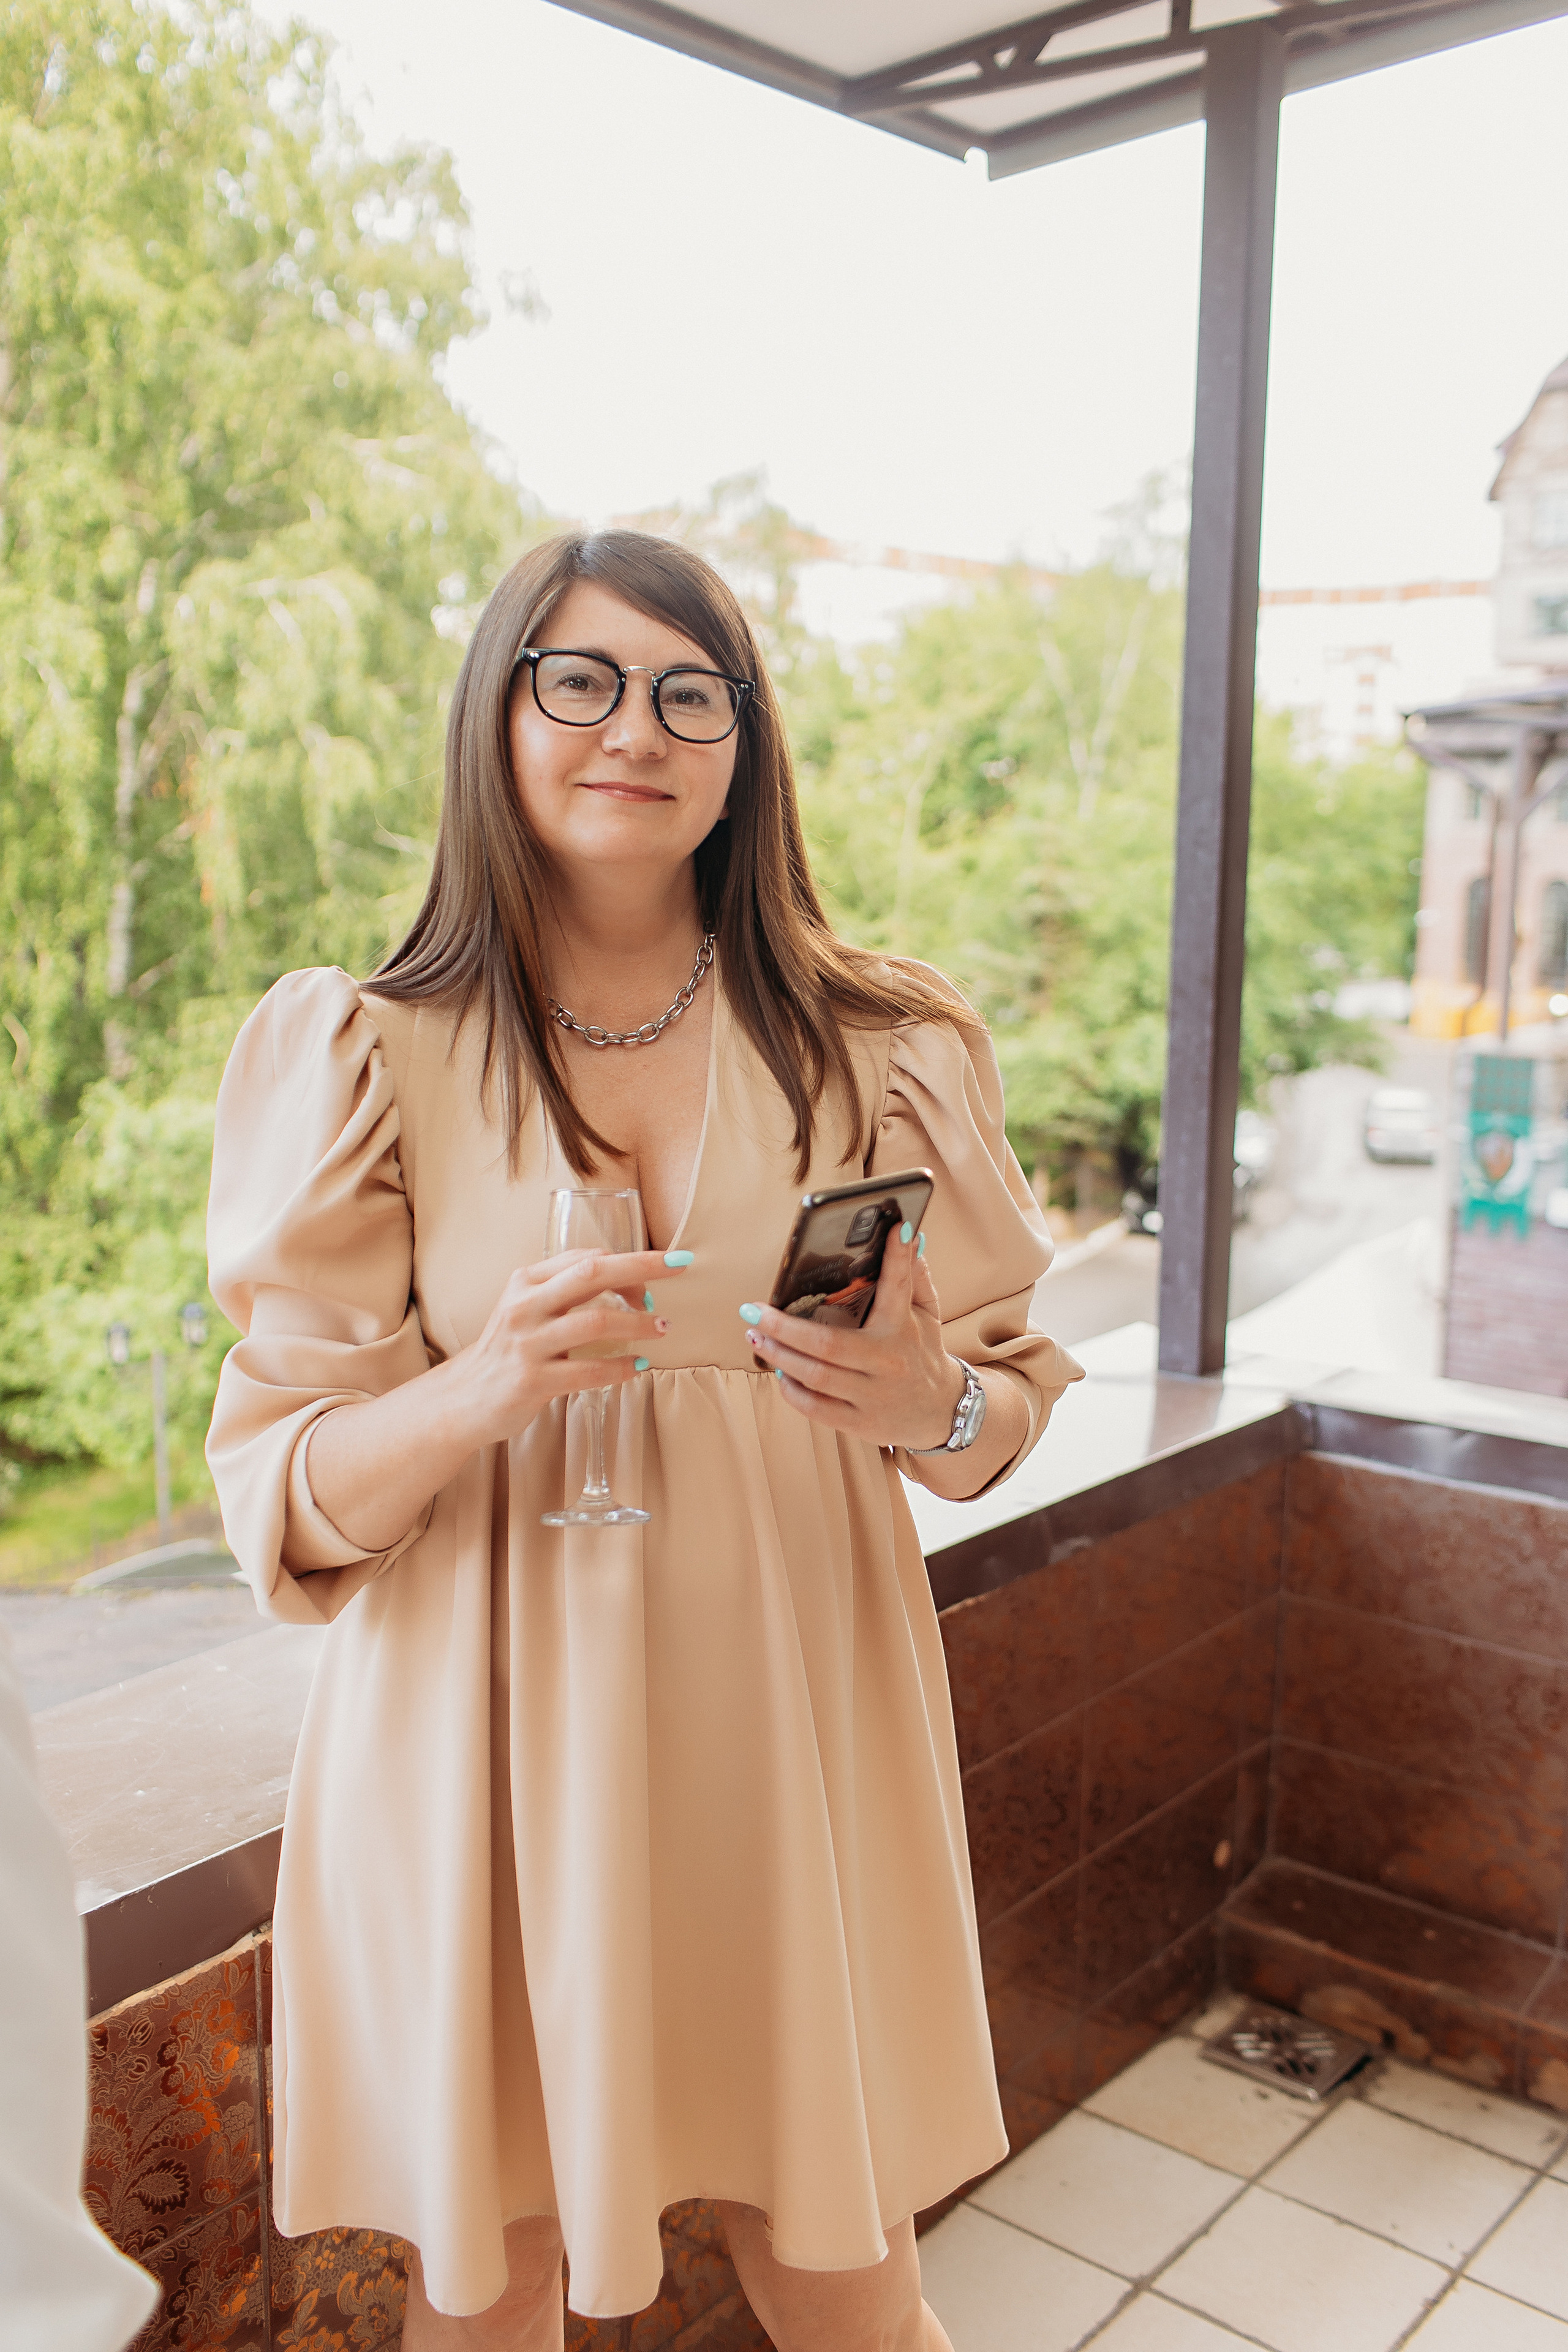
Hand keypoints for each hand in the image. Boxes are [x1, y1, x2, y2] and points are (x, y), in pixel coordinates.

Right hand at [454, 1248, 683, 1448]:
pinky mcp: (532, 1381)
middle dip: (642, 1267)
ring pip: (596, 1321)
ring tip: (664, 1328)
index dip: (629, 1261)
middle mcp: (525, 1306)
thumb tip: (629, 1281)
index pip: (585, 1258)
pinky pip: (588, 1372)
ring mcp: (527, 1344)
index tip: (659, 1269)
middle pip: (593, 1274)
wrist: (463, 1400)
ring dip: (639, 1323)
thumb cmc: (507, 1351)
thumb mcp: (528, 1310)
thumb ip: (566, 1291)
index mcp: (526, 1281)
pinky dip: (620, 1368)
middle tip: (680, 1266)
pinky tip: (638, 1367)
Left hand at [739, 1226, 965, 1449]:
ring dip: (777, 1355)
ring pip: (814, 1376)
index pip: (897, 1286)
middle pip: (827, 1344)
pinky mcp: (860, 1422)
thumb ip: (914, 1275)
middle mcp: (888, 1362)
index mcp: (903, 1328)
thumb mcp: (927, 1312)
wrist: (940, 1411)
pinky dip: (790, 1389)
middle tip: (752, 1311)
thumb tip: (906, 1234)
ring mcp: (873, 1396)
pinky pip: (815, 1408)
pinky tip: (777, 1370)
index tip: (890, 1227)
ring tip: (754, 1338)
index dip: (895, 1257)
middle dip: (783, 1327)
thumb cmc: (922, 1350)